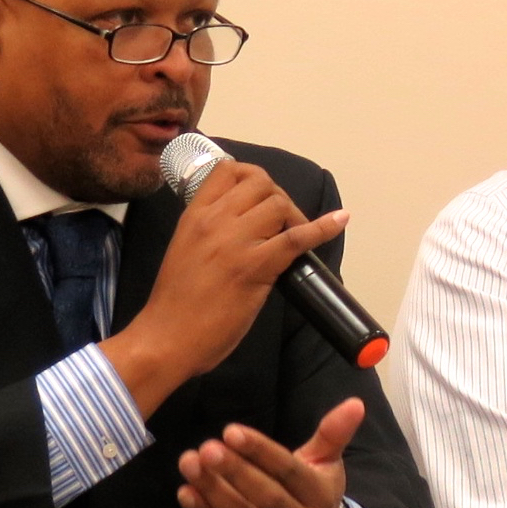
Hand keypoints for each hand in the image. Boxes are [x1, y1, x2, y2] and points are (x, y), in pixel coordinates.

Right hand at [101, 161, 348, 416]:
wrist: (166, 337)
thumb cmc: (176, 302)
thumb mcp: (186, 249)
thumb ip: (211, 230)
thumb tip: (246, 225)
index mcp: (194, 216)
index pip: (227, 170)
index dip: (252, 177)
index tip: (260, 197)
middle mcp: (214, 220)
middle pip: (260, 183)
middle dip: (278, 197)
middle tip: (282, 223)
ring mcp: (236, 242)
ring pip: (279, 204)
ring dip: (294, 216)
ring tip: (293, 237)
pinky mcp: (256, 266)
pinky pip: (297, 237)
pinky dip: (323, 227)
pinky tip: (340, 220)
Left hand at [176, 397, 364, 507]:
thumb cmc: (316, 497)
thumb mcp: (327, 465)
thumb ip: (333, 434)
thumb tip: (355, 402)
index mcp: (321, 496)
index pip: (290, 472)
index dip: (261, 452)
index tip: (231, 431)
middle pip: (267, 498)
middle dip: (234, 472)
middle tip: (206, 447)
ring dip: (212, 491)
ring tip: (189, 463)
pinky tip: (186, 492)